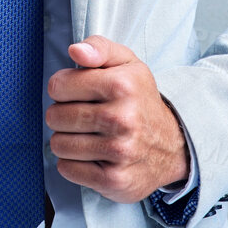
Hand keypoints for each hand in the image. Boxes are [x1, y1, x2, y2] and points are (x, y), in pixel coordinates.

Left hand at [45, 34, 187, 202]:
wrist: (172, 145)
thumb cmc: (139, 99)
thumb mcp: (125, 63)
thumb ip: (98, 47)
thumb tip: (75, 50)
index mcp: (122, 86)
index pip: (58, 86)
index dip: (62, 88)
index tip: (76, 92)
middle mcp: (122, 119)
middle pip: (56, 117)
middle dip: (62, 115)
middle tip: (82, 116)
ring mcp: (119, 152)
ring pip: (58, 145)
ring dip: (66, 140)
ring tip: (87, 135)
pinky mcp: (114, 180)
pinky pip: (67, 169)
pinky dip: (73, 163)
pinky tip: (92, 155)